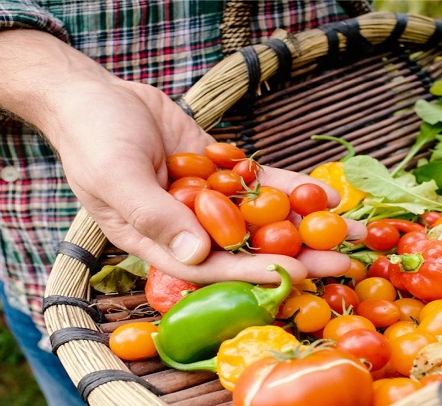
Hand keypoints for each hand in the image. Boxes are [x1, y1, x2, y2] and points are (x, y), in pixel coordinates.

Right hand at [0, 29, 364, 283]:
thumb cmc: (91, 138)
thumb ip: (154, 216)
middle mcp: (185, 227)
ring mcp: (206, 197)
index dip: (253, 272)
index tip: (296, 274)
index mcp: (156, 241)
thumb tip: (197, 255)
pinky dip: (289, 188)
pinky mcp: (219, 169)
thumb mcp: (115, 178)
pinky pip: (257, 181)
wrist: (94, 95)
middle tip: (341, 260)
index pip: (210, 267)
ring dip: (305, 223)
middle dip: (295, 255)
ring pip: (260, 217)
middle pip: (247, 248)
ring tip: (350, 230)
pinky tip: (325, 192)